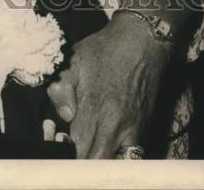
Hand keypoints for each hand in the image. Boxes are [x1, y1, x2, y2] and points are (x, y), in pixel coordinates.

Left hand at [47, 13, 172, 158]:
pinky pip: (132, 155)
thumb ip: (61, 88)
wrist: (142, 41)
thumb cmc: (105, 49)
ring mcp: (132, 130)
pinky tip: (106, 147)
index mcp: (95, 109)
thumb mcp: (74, 59)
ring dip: (99, 162)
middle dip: (80, 162)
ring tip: (87, 149)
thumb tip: (64, 116)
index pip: (77, 150)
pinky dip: (119, 158)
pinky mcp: (143, 129)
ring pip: (114, 162)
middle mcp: (116, 126)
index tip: (59, 145)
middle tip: (70, 148)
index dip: (64, 153)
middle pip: (95, 162)